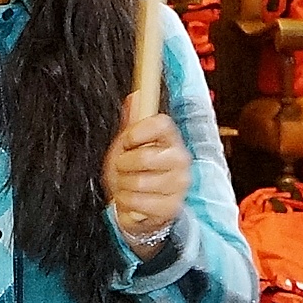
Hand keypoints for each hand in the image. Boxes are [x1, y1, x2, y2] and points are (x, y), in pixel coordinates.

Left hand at [101, 107, 191, 249]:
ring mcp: (179, 185)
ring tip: (126, 185)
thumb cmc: (134, 172)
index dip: (138, 131)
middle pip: (146, 156)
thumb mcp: (128, 145)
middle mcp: (180, 160)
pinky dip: (126, 202)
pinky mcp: (172, 206)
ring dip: (122, 185)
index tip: (127, 140)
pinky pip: (137, 201)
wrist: (138, 206)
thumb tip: (135, 96)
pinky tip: (130, 199)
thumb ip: (132, 121)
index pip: (161, 124)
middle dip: (123, 164)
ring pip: (138, 182)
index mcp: (171, 139)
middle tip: (123, 168)